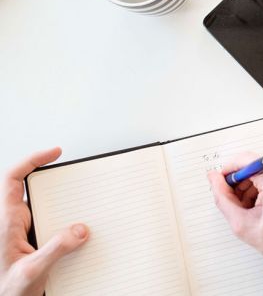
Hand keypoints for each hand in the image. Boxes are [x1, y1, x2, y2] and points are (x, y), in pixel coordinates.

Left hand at [1, 148, 88, 295]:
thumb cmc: (5, 292)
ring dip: (64, 209)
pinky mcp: (30, 245)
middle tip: (76, 178)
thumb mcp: (32, 272)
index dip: (32, 160)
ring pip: (45, 210)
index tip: (54, 153)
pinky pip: (51, 228)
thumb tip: (79, 229)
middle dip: (57, 185)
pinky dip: (67, 228)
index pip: (14, 180)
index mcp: (6, 223)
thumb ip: (56, 249)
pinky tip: (79, 236)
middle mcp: (12, 225)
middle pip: (33, 191)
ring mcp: (21, 235)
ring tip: (83, 208)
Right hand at [208, 154, 262, 258]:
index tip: (223, 181)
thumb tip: (214, 179)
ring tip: (257, 207)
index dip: (229, 172)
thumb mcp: (244, 224)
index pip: (244, 160)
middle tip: (240, 203)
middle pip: (256, 164)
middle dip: (244, 181)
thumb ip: (223, 198)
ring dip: (258, 183)